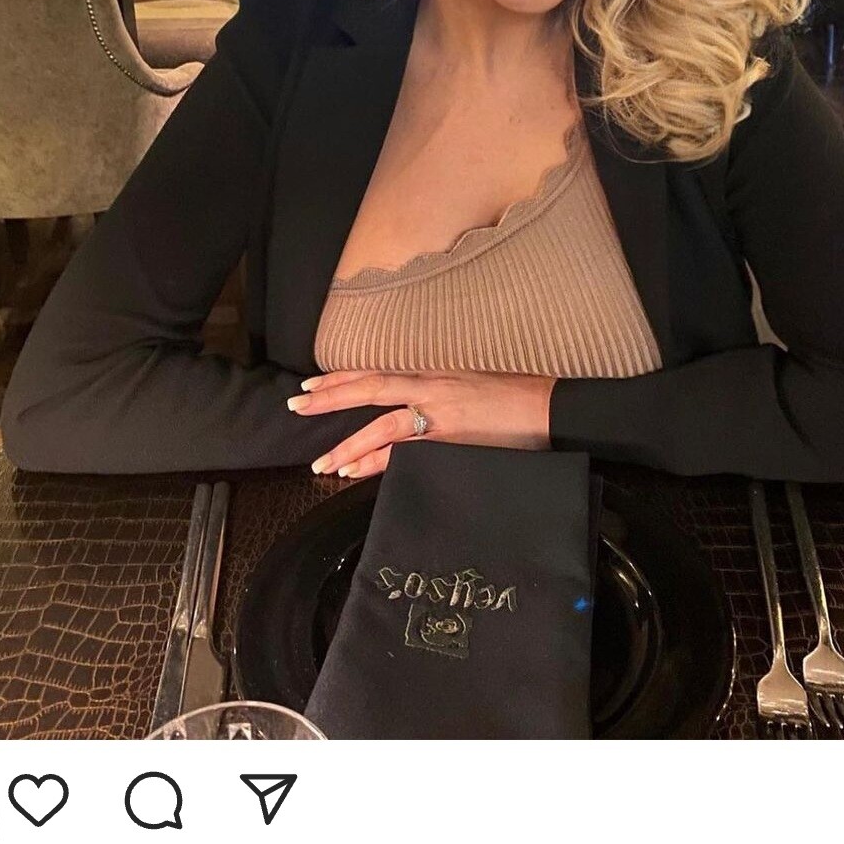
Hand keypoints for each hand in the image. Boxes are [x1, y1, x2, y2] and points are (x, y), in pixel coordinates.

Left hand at [288, 369, 553, 478]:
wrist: (548, 406)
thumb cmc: (511, 396)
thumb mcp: (466, 385)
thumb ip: (434, 395)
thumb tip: (407, 411)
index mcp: (432, 374)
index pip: (377, 372)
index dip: (341, 377)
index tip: (310, 384)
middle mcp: (430, 388)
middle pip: (370, 389)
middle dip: (329, 398)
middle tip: (295, 407)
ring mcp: (440, 416)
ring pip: (382, 426)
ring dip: (348, 444)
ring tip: (321, 462)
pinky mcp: (453, 441)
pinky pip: (407, 453)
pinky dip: (378, 462)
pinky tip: (355, 472)